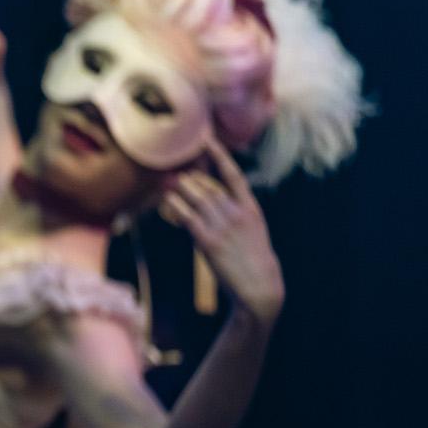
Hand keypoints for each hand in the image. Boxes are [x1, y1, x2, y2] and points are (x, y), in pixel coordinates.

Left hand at [160, 142, 285, 324]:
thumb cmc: (254, 262)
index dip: (219, 155)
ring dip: (181, 189)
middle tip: (178, 174)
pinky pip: (188, 217)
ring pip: (197, 199)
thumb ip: (236, 216)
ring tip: (169, 183)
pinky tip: (168, 201)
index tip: (207, 140)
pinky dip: (176, 206)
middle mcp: (237, 213)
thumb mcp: (253, 232)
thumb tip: (212, 205)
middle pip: (208, 186)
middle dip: (191, 179)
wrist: (260, 287)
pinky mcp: (209, 242)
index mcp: (251, 208)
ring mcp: (223, 226)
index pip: (233, 175)